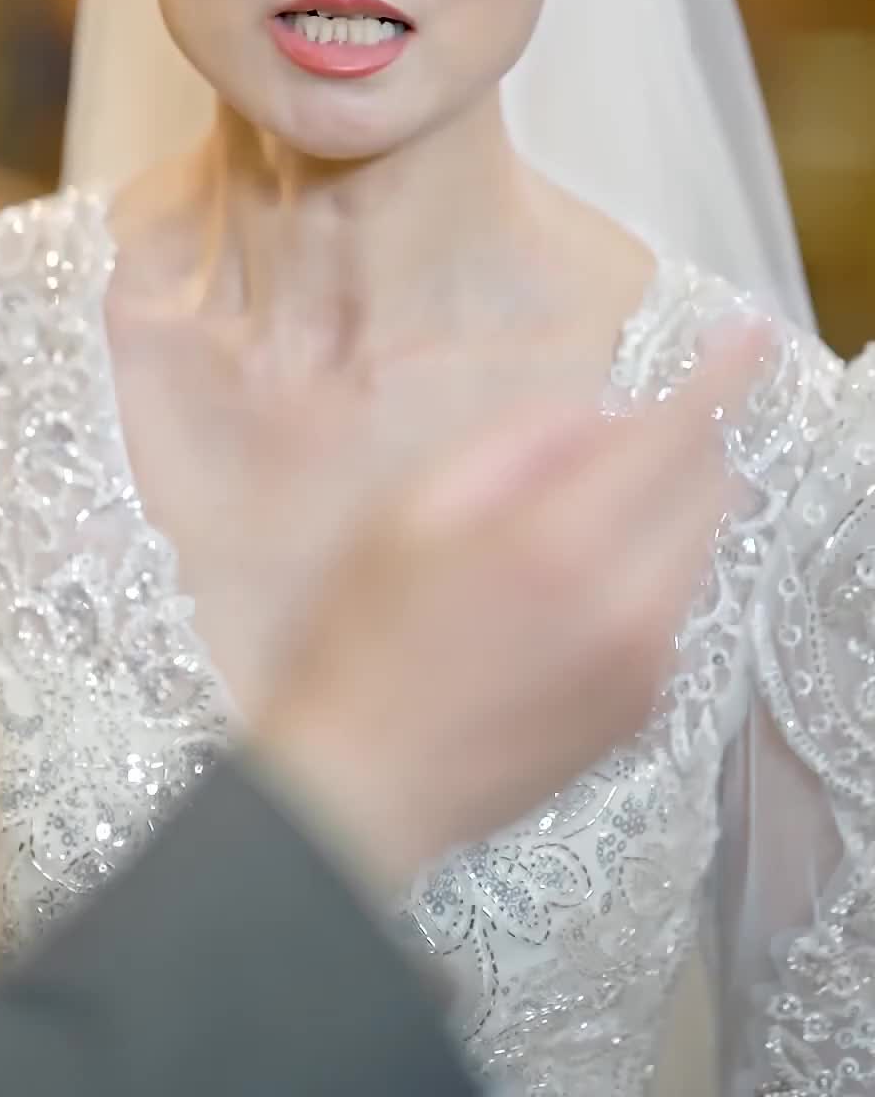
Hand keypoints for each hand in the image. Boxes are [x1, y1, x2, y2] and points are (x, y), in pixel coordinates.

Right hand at [248, 321, 769, 890]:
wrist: (366, 786)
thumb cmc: (369, 634)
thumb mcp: (412, 509)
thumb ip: (516, 445)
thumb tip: (600, 417)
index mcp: (561, 540)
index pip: (675, 435)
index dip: (723, 376)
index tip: (753, 333)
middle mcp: (627, 603)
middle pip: (709, 491)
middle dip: (689, 442)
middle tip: (627, 432)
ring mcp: (647, 665)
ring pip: (700, 551)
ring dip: (669, 509)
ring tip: (577, 519)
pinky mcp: (644, 708)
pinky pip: (676, 609)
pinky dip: (650, 573)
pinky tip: (572, 592)